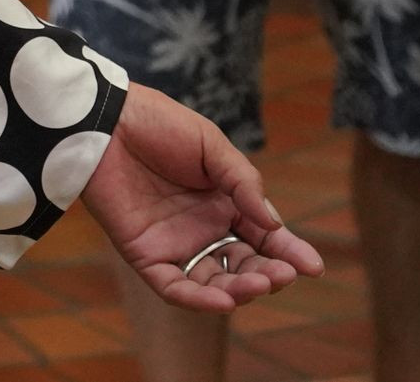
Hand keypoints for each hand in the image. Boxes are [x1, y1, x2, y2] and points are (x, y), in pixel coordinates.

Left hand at [80, 86, 325, 312]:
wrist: (106, 120)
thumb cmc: (159, 124)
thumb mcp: (211, 147)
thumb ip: (243, 184)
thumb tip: (275, 224)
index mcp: (224, 202)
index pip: (264, 235)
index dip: (289, 252)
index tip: (313, 266)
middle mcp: (203, 228)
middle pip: (244, 264)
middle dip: (267, 273)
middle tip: (283, 275)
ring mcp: (175, 243)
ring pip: (214, 281)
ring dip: (238, 290)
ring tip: (258, 284)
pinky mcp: (145, 254)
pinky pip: (174, 286)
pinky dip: (197, 298)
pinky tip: (222, 301)